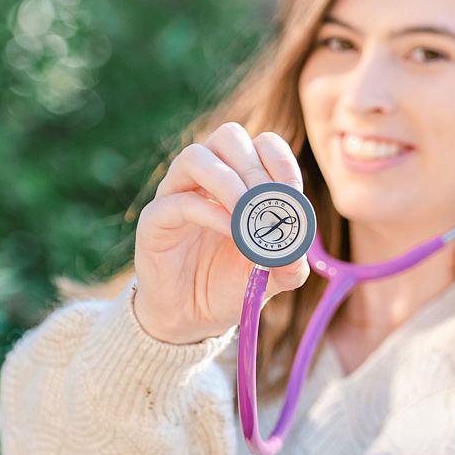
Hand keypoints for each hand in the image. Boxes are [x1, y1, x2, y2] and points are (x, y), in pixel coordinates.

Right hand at [132, 122, 310, 344]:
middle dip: (254, 167)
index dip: (280, 162)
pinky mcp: (155, 219)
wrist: (193, 318)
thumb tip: (300, 247)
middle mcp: (207, 178)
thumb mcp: (272, 277)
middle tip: (268, 203)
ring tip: (246, 215)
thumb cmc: (231, 286)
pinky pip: (178, 201)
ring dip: (227, 181)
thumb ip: (291, 262)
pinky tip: (230, 231)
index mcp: (241, 180)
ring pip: (195, 156)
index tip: (293, 193)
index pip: (262, 144)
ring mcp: (177, 193)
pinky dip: (209, 212)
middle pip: (228, 137)